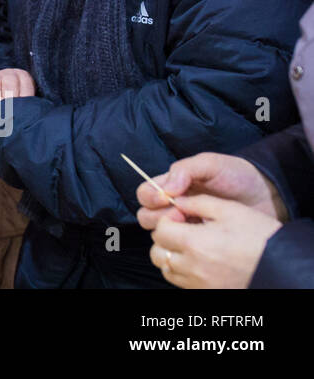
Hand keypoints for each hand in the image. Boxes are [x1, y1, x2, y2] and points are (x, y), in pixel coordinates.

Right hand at [136, 153, 285, 228]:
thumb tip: (165, 188)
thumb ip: (185, 169)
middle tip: (181, 215)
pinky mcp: (200, 240)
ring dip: (170, 231)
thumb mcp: (211, 164)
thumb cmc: (237, 175)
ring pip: (160, 233)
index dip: (150, 197)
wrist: (266, 196)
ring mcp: (187, 224)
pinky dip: (185, 243)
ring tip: (192, 225)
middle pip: (146, 216)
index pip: (144, 193)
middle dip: (157, 217)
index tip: (166, 198)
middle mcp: (174, 205)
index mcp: (171, 185)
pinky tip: (202, 236)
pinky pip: (182, 246)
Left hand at [148, 194, 280, 288]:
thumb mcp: (230, 209)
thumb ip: (197, 202)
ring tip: (191, 243)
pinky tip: (200, 259)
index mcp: (195, 243)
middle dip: (165, 236)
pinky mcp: (208, 292)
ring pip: (167, 269)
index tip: (181, 215)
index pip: (160, 230)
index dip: (168, 218)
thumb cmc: (260, 235)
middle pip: (158, 251)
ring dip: (171, 254)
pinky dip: (183, 270)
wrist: (284, 264)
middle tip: (183, 228)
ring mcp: (200, 283)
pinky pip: (182, 282)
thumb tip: (176, 200)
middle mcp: (193, 267)